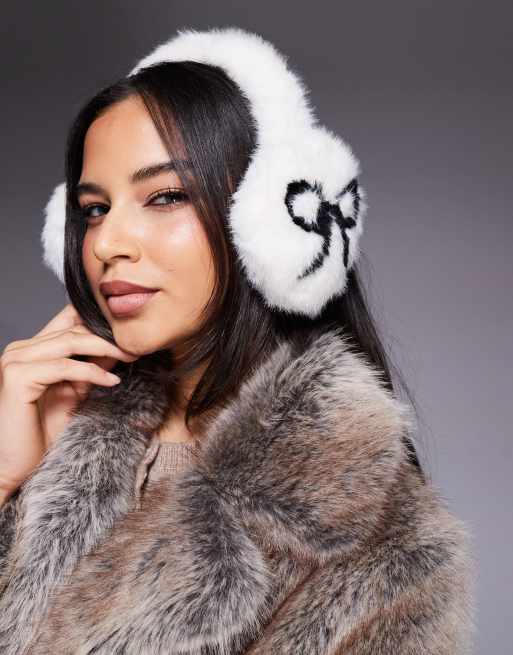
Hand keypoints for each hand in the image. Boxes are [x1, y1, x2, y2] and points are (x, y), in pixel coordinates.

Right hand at [0, 303, 137, 497]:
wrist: (15, 465)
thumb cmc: (41, 433)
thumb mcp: (75, 392)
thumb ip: (91, 368)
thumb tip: (119, 348)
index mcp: (31, 349)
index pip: (67, 319)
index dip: (99, 320)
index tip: (130, 333)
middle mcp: (20, 349)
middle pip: (72, 329)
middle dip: (109, 337)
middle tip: (137, 346)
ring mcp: (15, 360)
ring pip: (70, 342)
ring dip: (105, 349)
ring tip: (130, 357)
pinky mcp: (17, 376)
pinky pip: (64, 367)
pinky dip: (92, 372)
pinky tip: (112, 381)